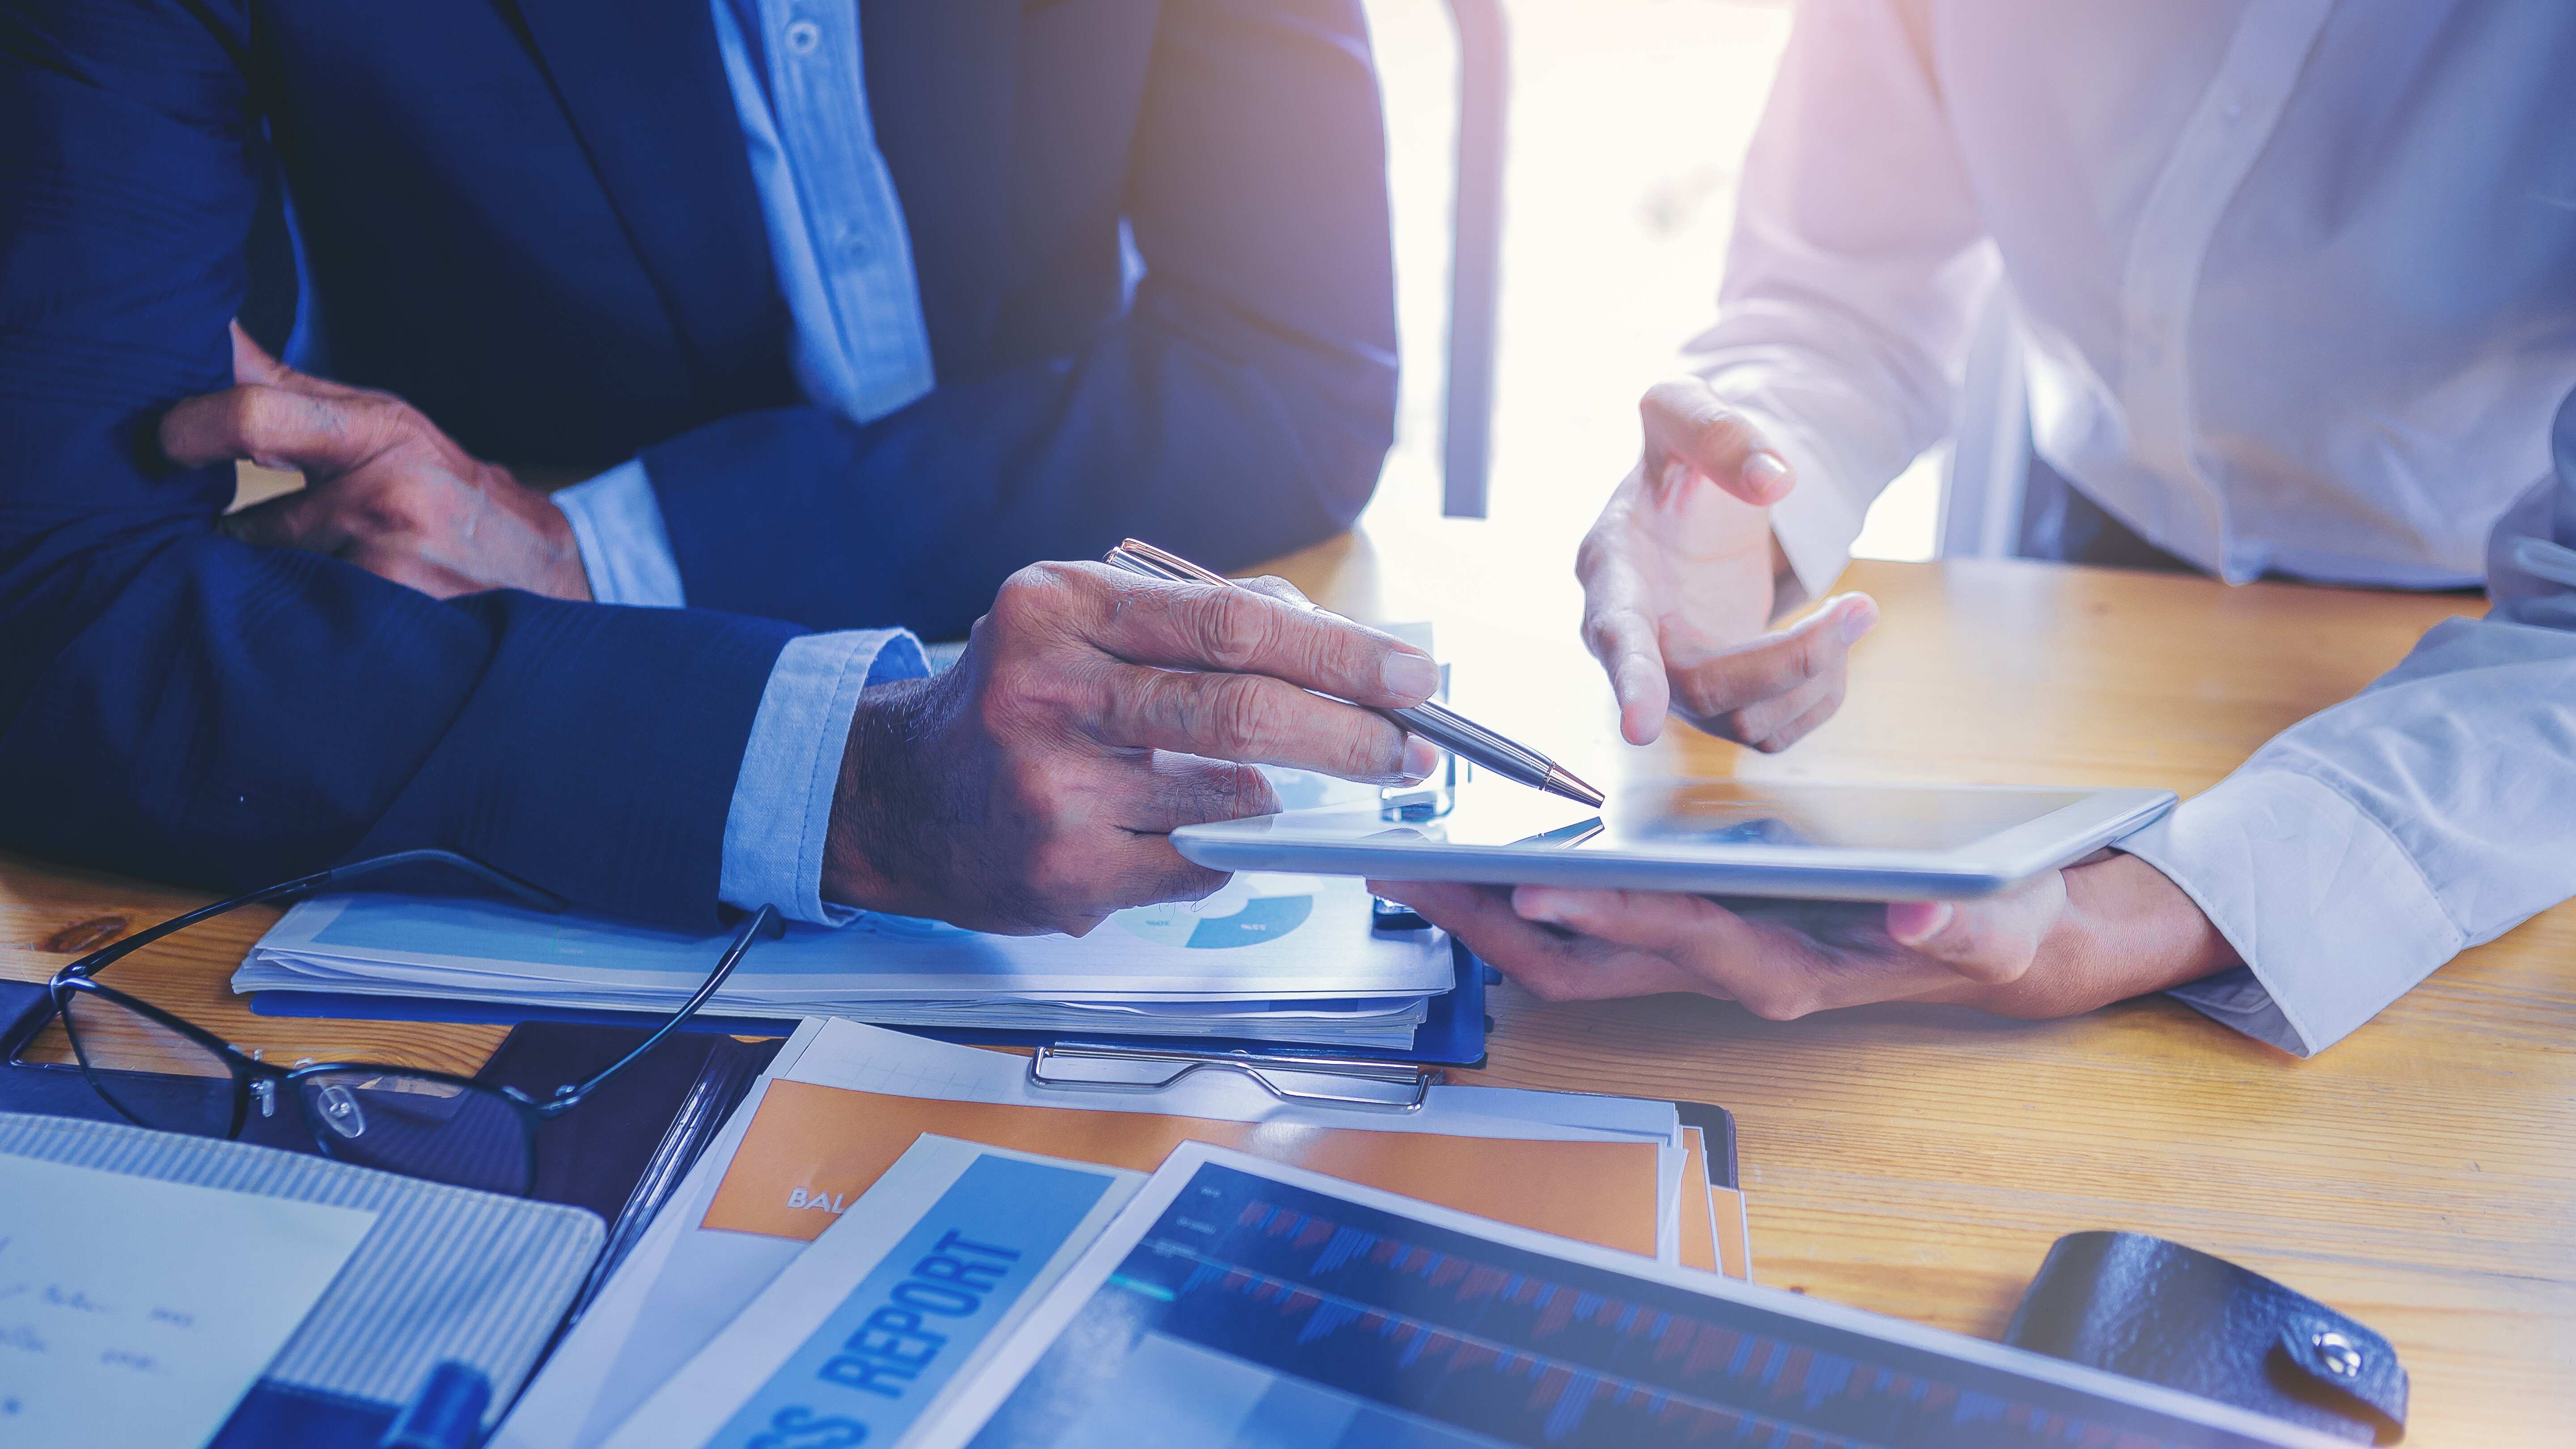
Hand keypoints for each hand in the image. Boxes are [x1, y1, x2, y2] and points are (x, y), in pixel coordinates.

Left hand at [159, 323, 589, 599]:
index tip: (164, 444)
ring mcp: (392, 565)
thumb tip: (207, 335)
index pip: (255, 416)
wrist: (546, 570)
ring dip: (284, 588)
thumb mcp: (385, 427)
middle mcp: (388, 496)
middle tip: (271, 551)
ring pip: (276, 583)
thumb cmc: (448, 492)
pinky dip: (316, 623)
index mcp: (382, 432)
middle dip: (245, 544)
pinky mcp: (395, 621)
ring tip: (339, 581)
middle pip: (253, 528)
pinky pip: (310, 624)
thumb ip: (293, 395)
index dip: (189, 428)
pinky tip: (355, 615)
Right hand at [825, 563, 1443, 934]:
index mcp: (1061, 606)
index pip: (1230, 622)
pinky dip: (1220, 851)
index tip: (1410, 676)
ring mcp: (1053, 788)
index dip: (1338, 654)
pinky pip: (1198, 867)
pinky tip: (1182, 832)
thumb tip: (1347, 649)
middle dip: (1349, 735)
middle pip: (1240, 709)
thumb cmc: (1022, 699)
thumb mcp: (1090, 623)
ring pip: (1229, 798)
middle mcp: (1048, 690)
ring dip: (1269, 797)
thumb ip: (1206, 623)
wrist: (904, 797)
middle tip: (1410, 750)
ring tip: (1253, 787)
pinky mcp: (1065, 872)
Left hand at [1370, 852, 2237, 1020]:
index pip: (1685, 939)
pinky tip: (1471, 867)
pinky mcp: (1684, 937)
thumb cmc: (1980, 919)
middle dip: (1497, 924)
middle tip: (1415, 875)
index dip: (1614, 914)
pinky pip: (1581, 935)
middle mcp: (1723, 968)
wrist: (1981, 938)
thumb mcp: (1998, 920)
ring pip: (1566, 955)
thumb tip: (1919, 918)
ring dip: (1486, 919)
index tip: (1540, 881)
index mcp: (1785, 962)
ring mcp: (1694, 957)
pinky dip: (1520, 906)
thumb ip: (1965, 924)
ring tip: (1411, 870)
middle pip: (1586, 962)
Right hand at [1578, 378, 1877, 748]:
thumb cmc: (1675, 457)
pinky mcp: (1716, 697)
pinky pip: (1770, 731)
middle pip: (1702, 692)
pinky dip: (1818, 693)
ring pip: (1744, 723)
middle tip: (1859, 606)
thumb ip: (1717, 431)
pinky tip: (1830, 639)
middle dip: (1789, 661)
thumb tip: (1773, 479)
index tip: (1639, 727)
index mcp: (1613, 568)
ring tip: (1852, 609)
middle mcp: (1633, 636)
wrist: (1693, 498)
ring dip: (1816, 673)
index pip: (1616, 634)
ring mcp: (1674, 675)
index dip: (1630, 681)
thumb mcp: (1683, 412)